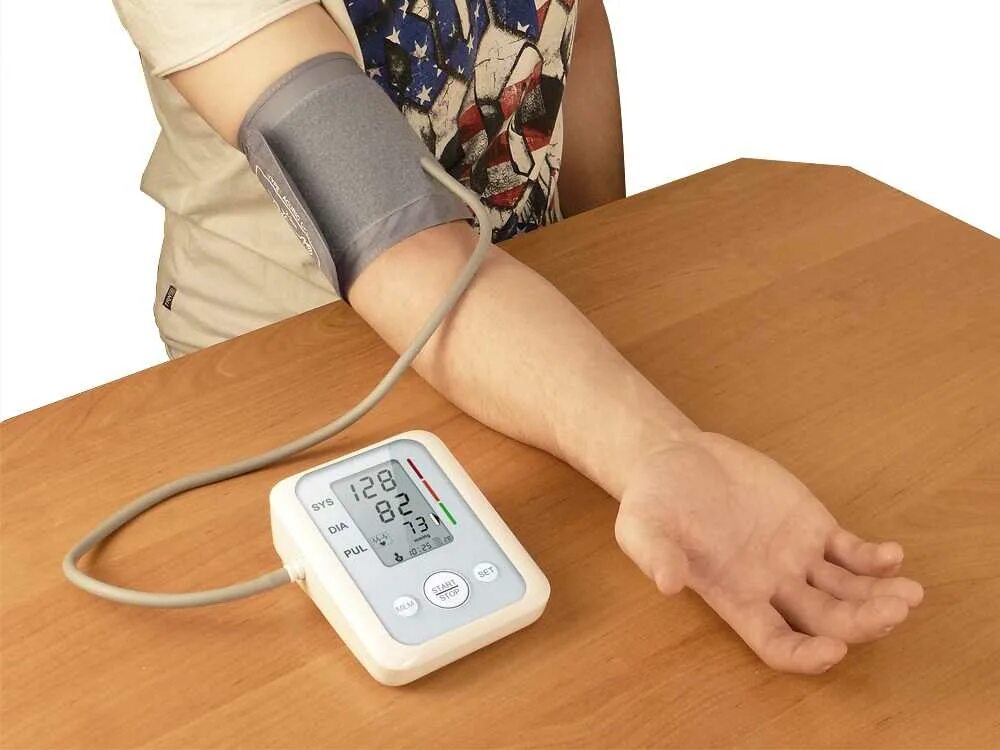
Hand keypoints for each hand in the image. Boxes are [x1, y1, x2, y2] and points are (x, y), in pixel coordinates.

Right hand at [614, 430, 923, 673]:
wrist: (672, 460)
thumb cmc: (652, 501)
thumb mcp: (641, 526)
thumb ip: (653, 553)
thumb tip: (667, 582)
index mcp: (734, 597)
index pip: (777, 644)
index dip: (806, 655)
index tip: (834, 650)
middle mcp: (771, 586)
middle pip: (827, 621)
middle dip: (862, 623)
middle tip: (891, 611)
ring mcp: (796, 557)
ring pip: (849, 591)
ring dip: (880, 597)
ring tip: (909, 593)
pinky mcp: (811, 525)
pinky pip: (852, 552)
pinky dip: (875, 559)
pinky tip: (894, 556)